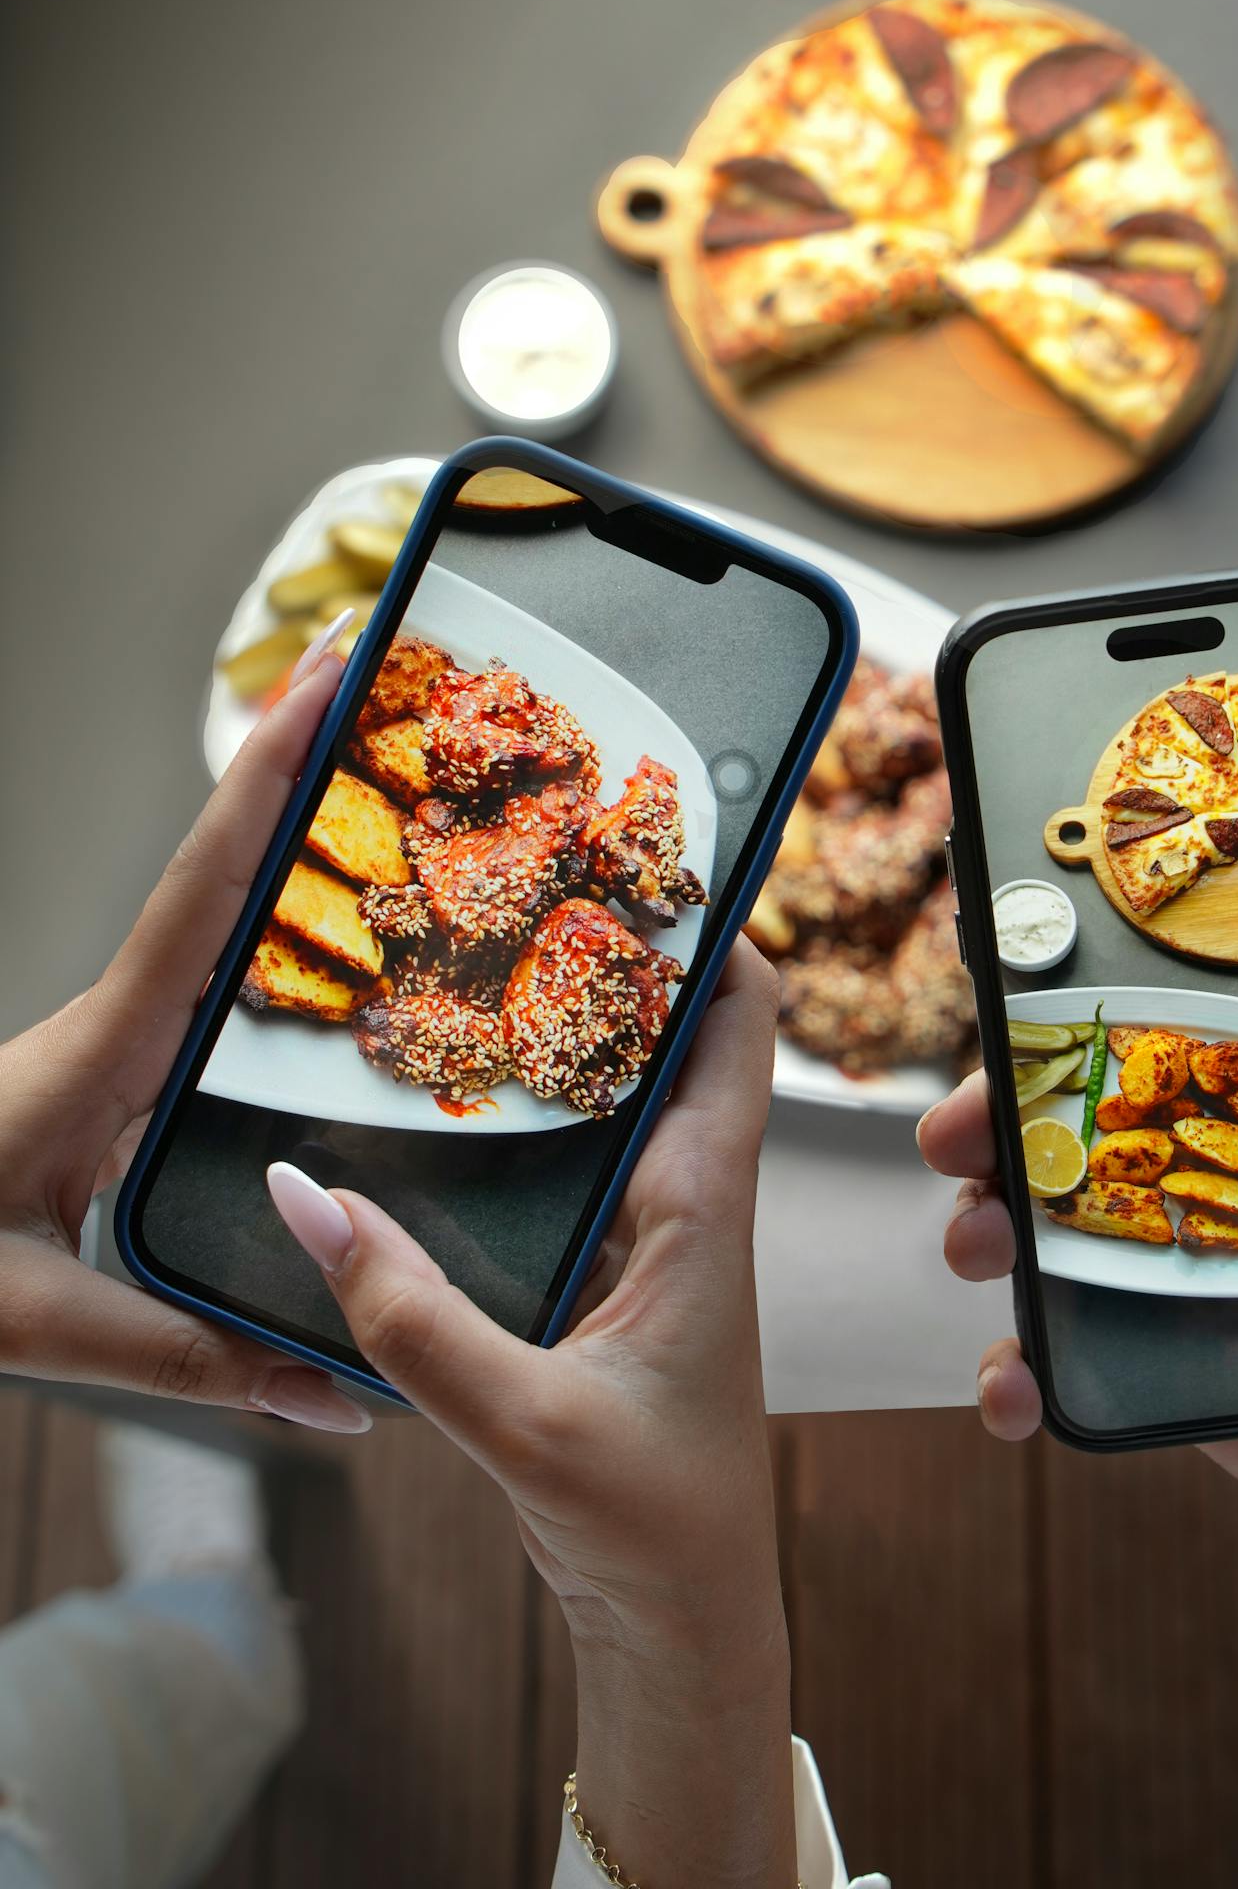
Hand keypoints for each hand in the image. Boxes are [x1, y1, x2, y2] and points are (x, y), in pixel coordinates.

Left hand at [0, 624, 371, 1433]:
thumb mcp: (33, 1320)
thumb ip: (188, 1355)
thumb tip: (340, 1393)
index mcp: (103, 1045)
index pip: (204, 891)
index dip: (269, 783)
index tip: (327, 682)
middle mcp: (120, 1017)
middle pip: (223, 861)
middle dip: (296, 758)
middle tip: (374, 673)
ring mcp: (121, 1035)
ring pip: (215, 902)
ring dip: (284, 818)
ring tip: (372, 757)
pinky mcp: (121, 1067)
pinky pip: (210, 959)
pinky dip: (261, 895)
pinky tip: (318, 912)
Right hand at [264, 940, 796, 1888]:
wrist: (681, 1620)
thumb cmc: (654, 1525)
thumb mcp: (524, 1423)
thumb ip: (408, 1319)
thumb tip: (305, 1198)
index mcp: (705, 1207)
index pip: (741, 1029)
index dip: (714, 935)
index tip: (641, 862)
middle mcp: (684, 1202)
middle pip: (665, 1043)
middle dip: (604, 964)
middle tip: (514, 891)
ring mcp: (643, 1238)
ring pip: (610, 1103)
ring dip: (556, 1042)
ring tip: (464, 968)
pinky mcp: (599, 1278)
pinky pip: (563, 1170)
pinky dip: (516, 1128)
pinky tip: (441, 1110)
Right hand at [919, 1000, 1237, 1832]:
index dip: (1141, 1015)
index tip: (1047, 996)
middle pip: (1142, 1136)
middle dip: (1033, 1120)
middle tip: (968, 1127)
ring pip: (1102, 1246)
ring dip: (1008, 1230)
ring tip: (972, 1239)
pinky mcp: (1218, 1401)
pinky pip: (1105, 1374)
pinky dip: (1037, 1375)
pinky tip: (1014, 1383)